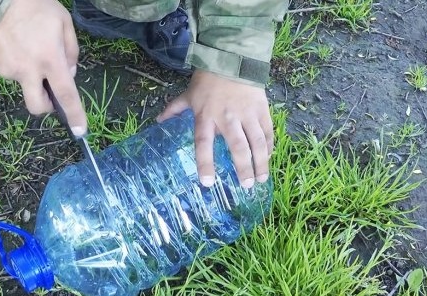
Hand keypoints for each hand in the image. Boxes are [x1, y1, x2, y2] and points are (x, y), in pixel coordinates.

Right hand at [0, 0, 86, 135]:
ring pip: (24, 85)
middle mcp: (29, 70)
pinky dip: (18, 65)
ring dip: (31, 76)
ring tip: (29, 47)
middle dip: (46, 106)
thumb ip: (72, 52)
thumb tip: (68, 74)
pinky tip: (17, 46)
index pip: (66, 95)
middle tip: (50, 92)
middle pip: (37, 107)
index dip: (74, 115)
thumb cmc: (35, 6)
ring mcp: (9, 70)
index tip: (80, 131)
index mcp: (50, 60)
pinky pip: (12, 73)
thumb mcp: (64, 23)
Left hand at [157, 70, 273, 188]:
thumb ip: (174, 110)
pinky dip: (269, 145)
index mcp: (205, 116)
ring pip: (256, 141)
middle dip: (243, 168)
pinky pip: (267, 131)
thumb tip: (158, 121)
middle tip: (246, 186)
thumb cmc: (207, 81)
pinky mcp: (261, 109)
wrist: (231, 58)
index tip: (207, 182)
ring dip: (260, 162)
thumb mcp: (188, 95)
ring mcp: (246, 113)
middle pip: (237, 146)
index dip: (205, 163)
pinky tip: (268, 157)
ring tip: (260, 179)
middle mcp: (227, 117)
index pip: (203, 143)